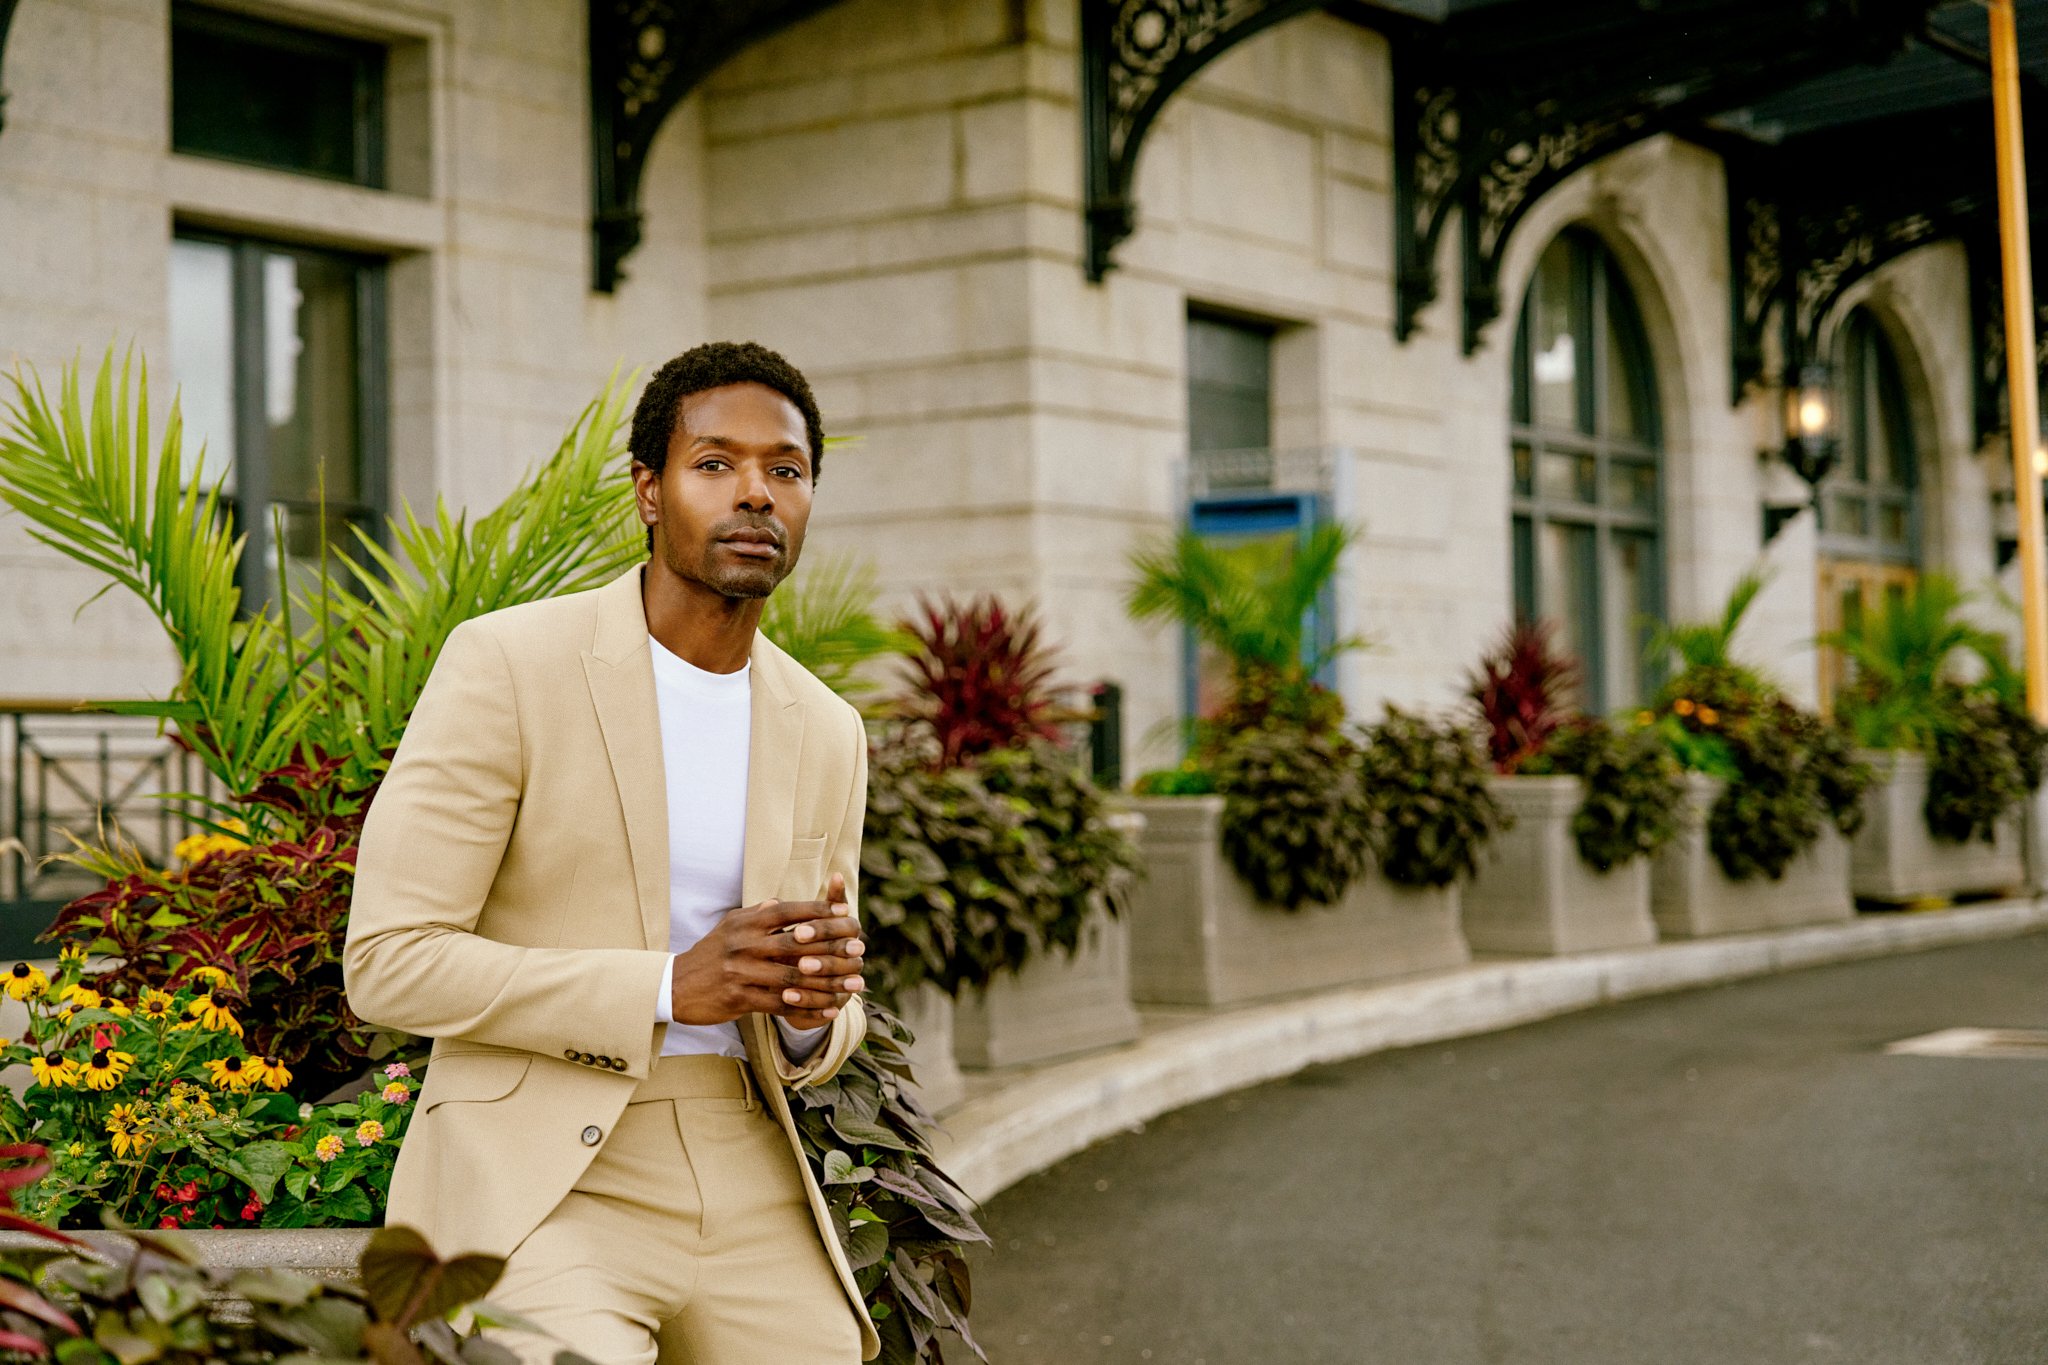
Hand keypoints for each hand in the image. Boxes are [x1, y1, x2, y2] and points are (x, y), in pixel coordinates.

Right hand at [669, 871, 865, 1027]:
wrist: (674, 986)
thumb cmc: (710, 953)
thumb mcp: (730, 926)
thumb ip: (756, 914)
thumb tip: (779, 901)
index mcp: (746, 923)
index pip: (789, 912)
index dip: (819, 912)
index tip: (847, 915)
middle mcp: (745, 944)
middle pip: (797, 944)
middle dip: (833, 947)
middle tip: (860, 950)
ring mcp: (742, 972)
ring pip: (794, 977)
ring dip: (828, 983)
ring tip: (854, 985)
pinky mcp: (739, 998)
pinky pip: (781, 1005)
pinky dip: (809, 1008)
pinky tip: (830, 1009)